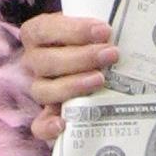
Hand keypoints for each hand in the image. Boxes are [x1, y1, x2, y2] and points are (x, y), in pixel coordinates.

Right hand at [20, 9, 117, 143]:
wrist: (96, 63)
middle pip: (47, 61)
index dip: (73, 30)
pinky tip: (63, 124)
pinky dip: (48, 126)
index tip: (103, 31)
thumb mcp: (93, 29)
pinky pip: (39, 124)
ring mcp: (40, 88)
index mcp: (38, 34)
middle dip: (82, 57)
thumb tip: (120, 32)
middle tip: (111, 54)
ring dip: (73, 85)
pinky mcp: (48, 115)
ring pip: (44, 90)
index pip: (45, 29)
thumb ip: (99, 30)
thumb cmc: (94, 40)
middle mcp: (35, 61)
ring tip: (101, 80)